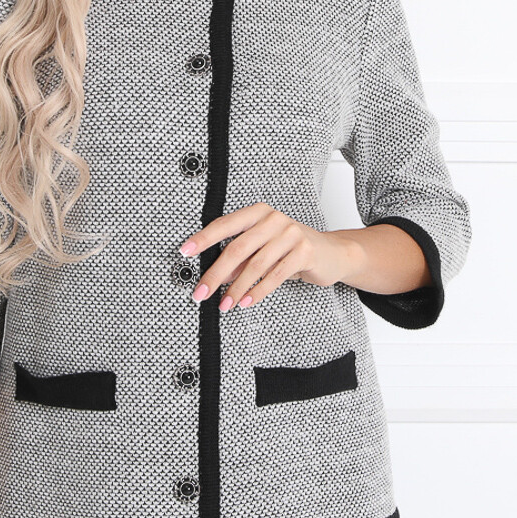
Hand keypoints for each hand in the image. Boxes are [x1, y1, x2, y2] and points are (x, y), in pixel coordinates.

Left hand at [179, 203, 365, 311]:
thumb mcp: (262, 251)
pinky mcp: (304, 251)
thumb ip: (239, 260)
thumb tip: (213, 277)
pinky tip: (247, 302)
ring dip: (236, 289)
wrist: (332, 253)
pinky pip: (275, 275)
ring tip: (224, 305)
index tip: (184, 252)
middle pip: (237, 248)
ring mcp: (290, 233)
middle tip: (200, 293)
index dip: (203, 238)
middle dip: (215, 274)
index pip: (224, 224)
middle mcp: (273, 218)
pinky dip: (258, 291)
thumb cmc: (291, 250)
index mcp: (258, 213)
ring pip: (255, 265)